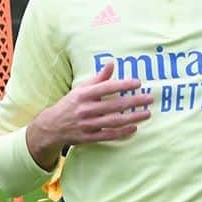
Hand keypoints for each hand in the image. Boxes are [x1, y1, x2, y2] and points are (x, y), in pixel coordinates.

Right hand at [25, 61, 152, 166]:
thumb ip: (98, 78)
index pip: (106, 88)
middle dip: (134, 102)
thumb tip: (112, 64)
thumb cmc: (70, 104)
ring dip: (133, 118)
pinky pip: (109, 135)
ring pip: (115, 121)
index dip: (123, 85)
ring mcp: (88, 125)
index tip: (138, 83)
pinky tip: (134, 127)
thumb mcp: (81, 89)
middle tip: (149, 98)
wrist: (52, 127)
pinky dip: (123, 132)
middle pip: (114, 105)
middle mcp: (85, 109)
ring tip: (147, 113)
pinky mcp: (89, 137)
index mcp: (83, 95)